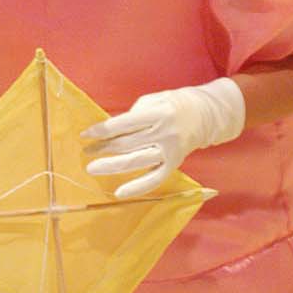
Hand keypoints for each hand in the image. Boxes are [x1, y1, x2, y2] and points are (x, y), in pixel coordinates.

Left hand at [82, 78, 244, 199]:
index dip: (101, 131)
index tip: (85, 135)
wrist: (206, 115)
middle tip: (87, 152)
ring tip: (92, 168)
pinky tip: (120, 192)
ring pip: (135, 162)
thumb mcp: (154, 100)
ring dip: (111, 166)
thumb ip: (133, 114)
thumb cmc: (174, 104)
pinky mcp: (174, 164)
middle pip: (126, 144)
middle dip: (102, 149)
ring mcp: (169, 151)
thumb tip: (111, 131)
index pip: (122, 124)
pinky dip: (137, 187)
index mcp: (157, 113)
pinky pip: (154, 179)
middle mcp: (164, 133)